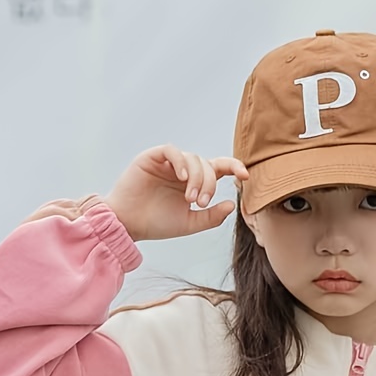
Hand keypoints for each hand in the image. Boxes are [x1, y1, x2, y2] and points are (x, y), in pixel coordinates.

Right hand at [104, 144, 249, 242]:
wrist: (130, 224)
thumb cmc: (157, 223)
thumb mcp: (190, 223)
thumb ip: (211, 216)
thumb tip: (232, 204)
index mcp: (194, 182)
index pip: (218, 168)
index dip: (233, 167)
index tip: (245, 176)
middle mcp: (183, 170)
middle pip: (207, 165)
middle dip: (209, 183)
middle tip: (200, 202)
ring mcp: (168, 162)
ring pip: (192, 158)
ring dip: (196, 178)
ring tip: (190, 199)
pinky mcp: (153, 157)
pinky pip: (172, 151)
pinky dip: (180, 162)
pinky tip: (181, 178)